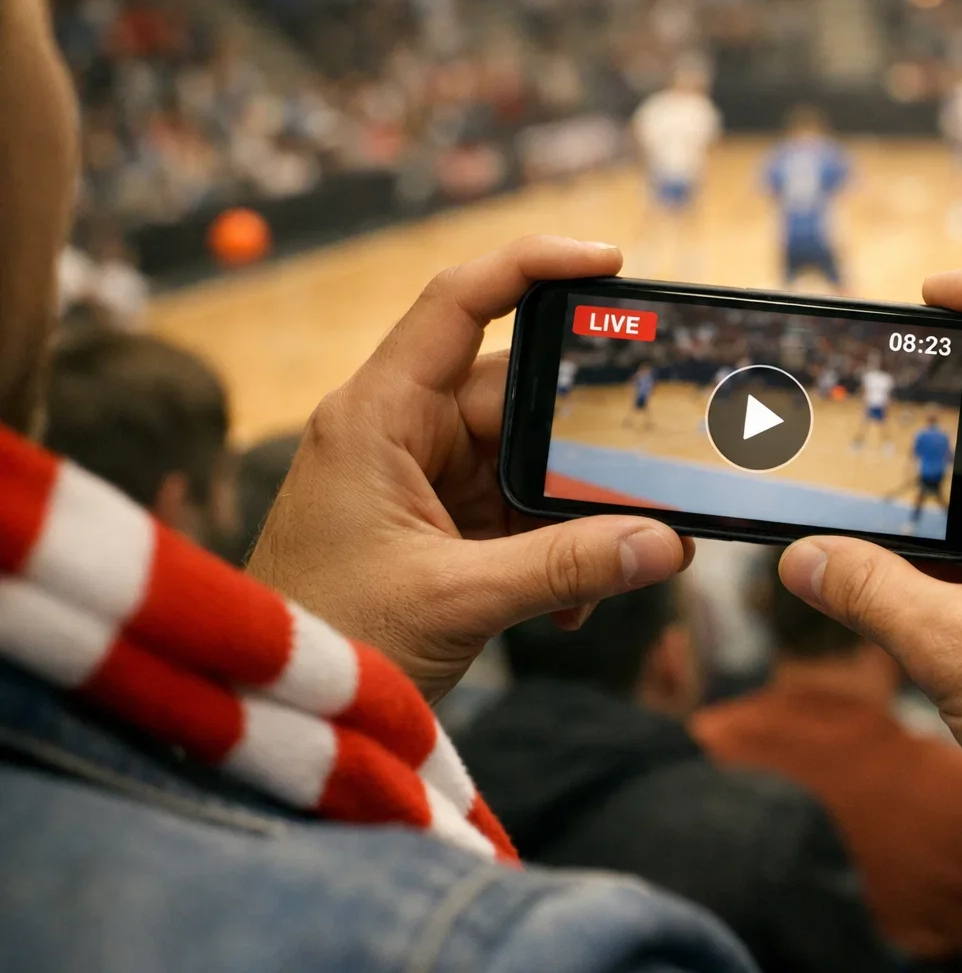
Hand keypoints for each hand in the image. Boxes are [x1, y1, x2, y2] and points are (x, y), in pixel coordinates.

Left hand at [248, 236, 692, 699]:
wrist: (279, 712)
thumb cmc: (330, 640)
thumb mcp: (457, 600)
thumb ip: (567, 567)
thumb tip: (666, 545)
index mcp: (379, 418)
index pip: (458, 304)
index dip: (533, 266)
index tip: (609, 263)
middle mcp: (400, 434)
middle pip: (519, 400)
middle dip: (585, 445)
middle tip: (652, 471)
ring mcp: (420, 482)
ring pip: (527, 464)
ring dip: (575, 515)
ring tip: (615, 559)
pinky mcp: (438, 528)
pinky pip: (518, 515)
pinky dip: (554, 551)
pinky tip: (572, 604)